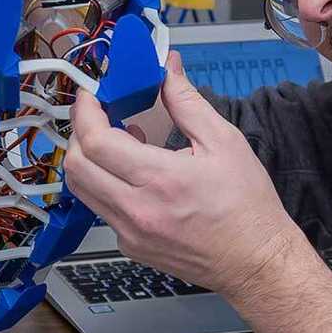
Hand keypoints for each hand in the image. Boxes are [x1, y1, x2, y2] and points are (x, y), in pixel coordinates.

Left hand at [63, 51, 307, 296]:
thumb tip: (168, 70)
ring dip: (87, 158)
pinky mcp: (130, 246)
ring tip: (115, 140)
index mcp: (161, 180)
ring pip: (82, 189)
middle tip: (97, 113)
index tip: (92, 95)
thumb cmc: (247, 209)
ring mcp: (130, 233)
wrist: (255, 261)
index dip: (86, 111)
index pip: (97, 142)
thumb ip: (187, 102)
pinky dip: (104, 183)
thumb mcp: (225, 142)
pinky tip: (131, 172)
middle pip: (76, 166)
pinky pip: (101, 208)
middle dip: (79, 132)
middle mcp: (138, 211)